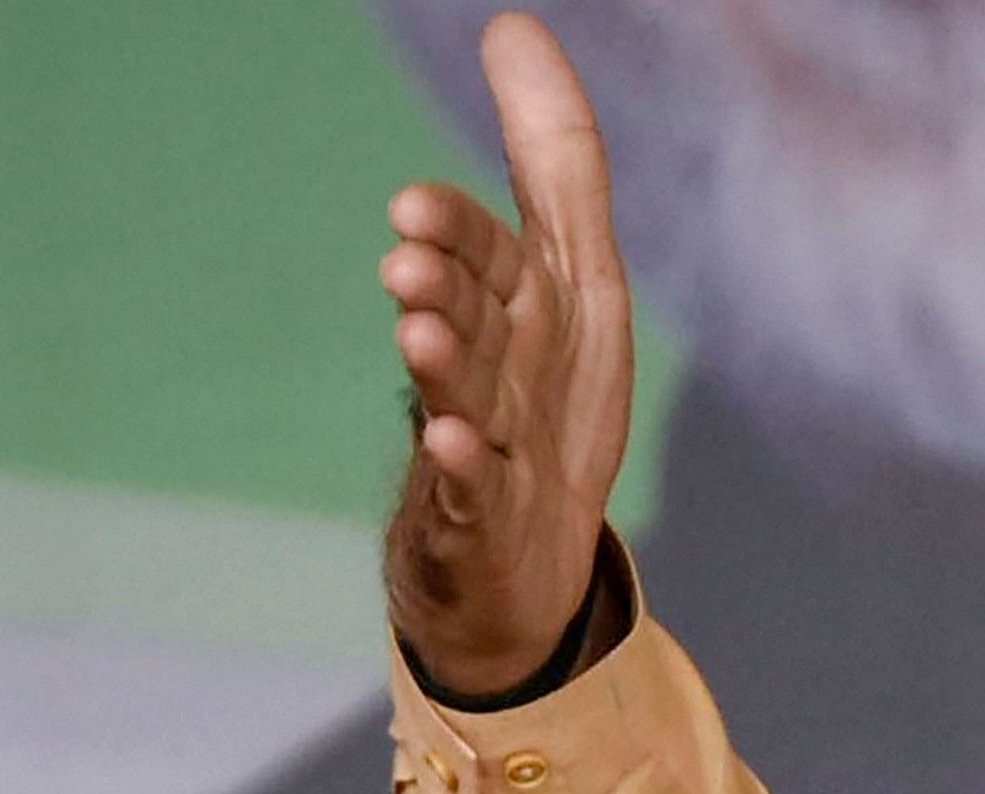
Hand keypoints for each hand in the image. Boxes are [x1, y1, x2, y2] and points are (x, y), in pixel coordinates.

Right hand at [379, 13, 635, 697]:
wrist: (526, 550)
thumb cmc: (545, 397)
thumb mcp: (576, 274)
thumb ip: (554, 157)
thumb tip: (511, 22)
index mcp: (507, 307)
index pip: (480, 252)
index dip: (454, 230)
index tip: (414, 205)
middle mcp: (484, 369)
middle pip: (464, 318)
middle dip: (439, 286)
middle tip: (408, 260)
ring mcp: (479, 446)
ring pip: (458, 398)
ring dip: (442, 366)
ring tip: (420, 333)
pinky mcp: (485, 522)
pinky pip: (474, 495)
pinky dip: (464, 472)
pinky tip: (460, 450)